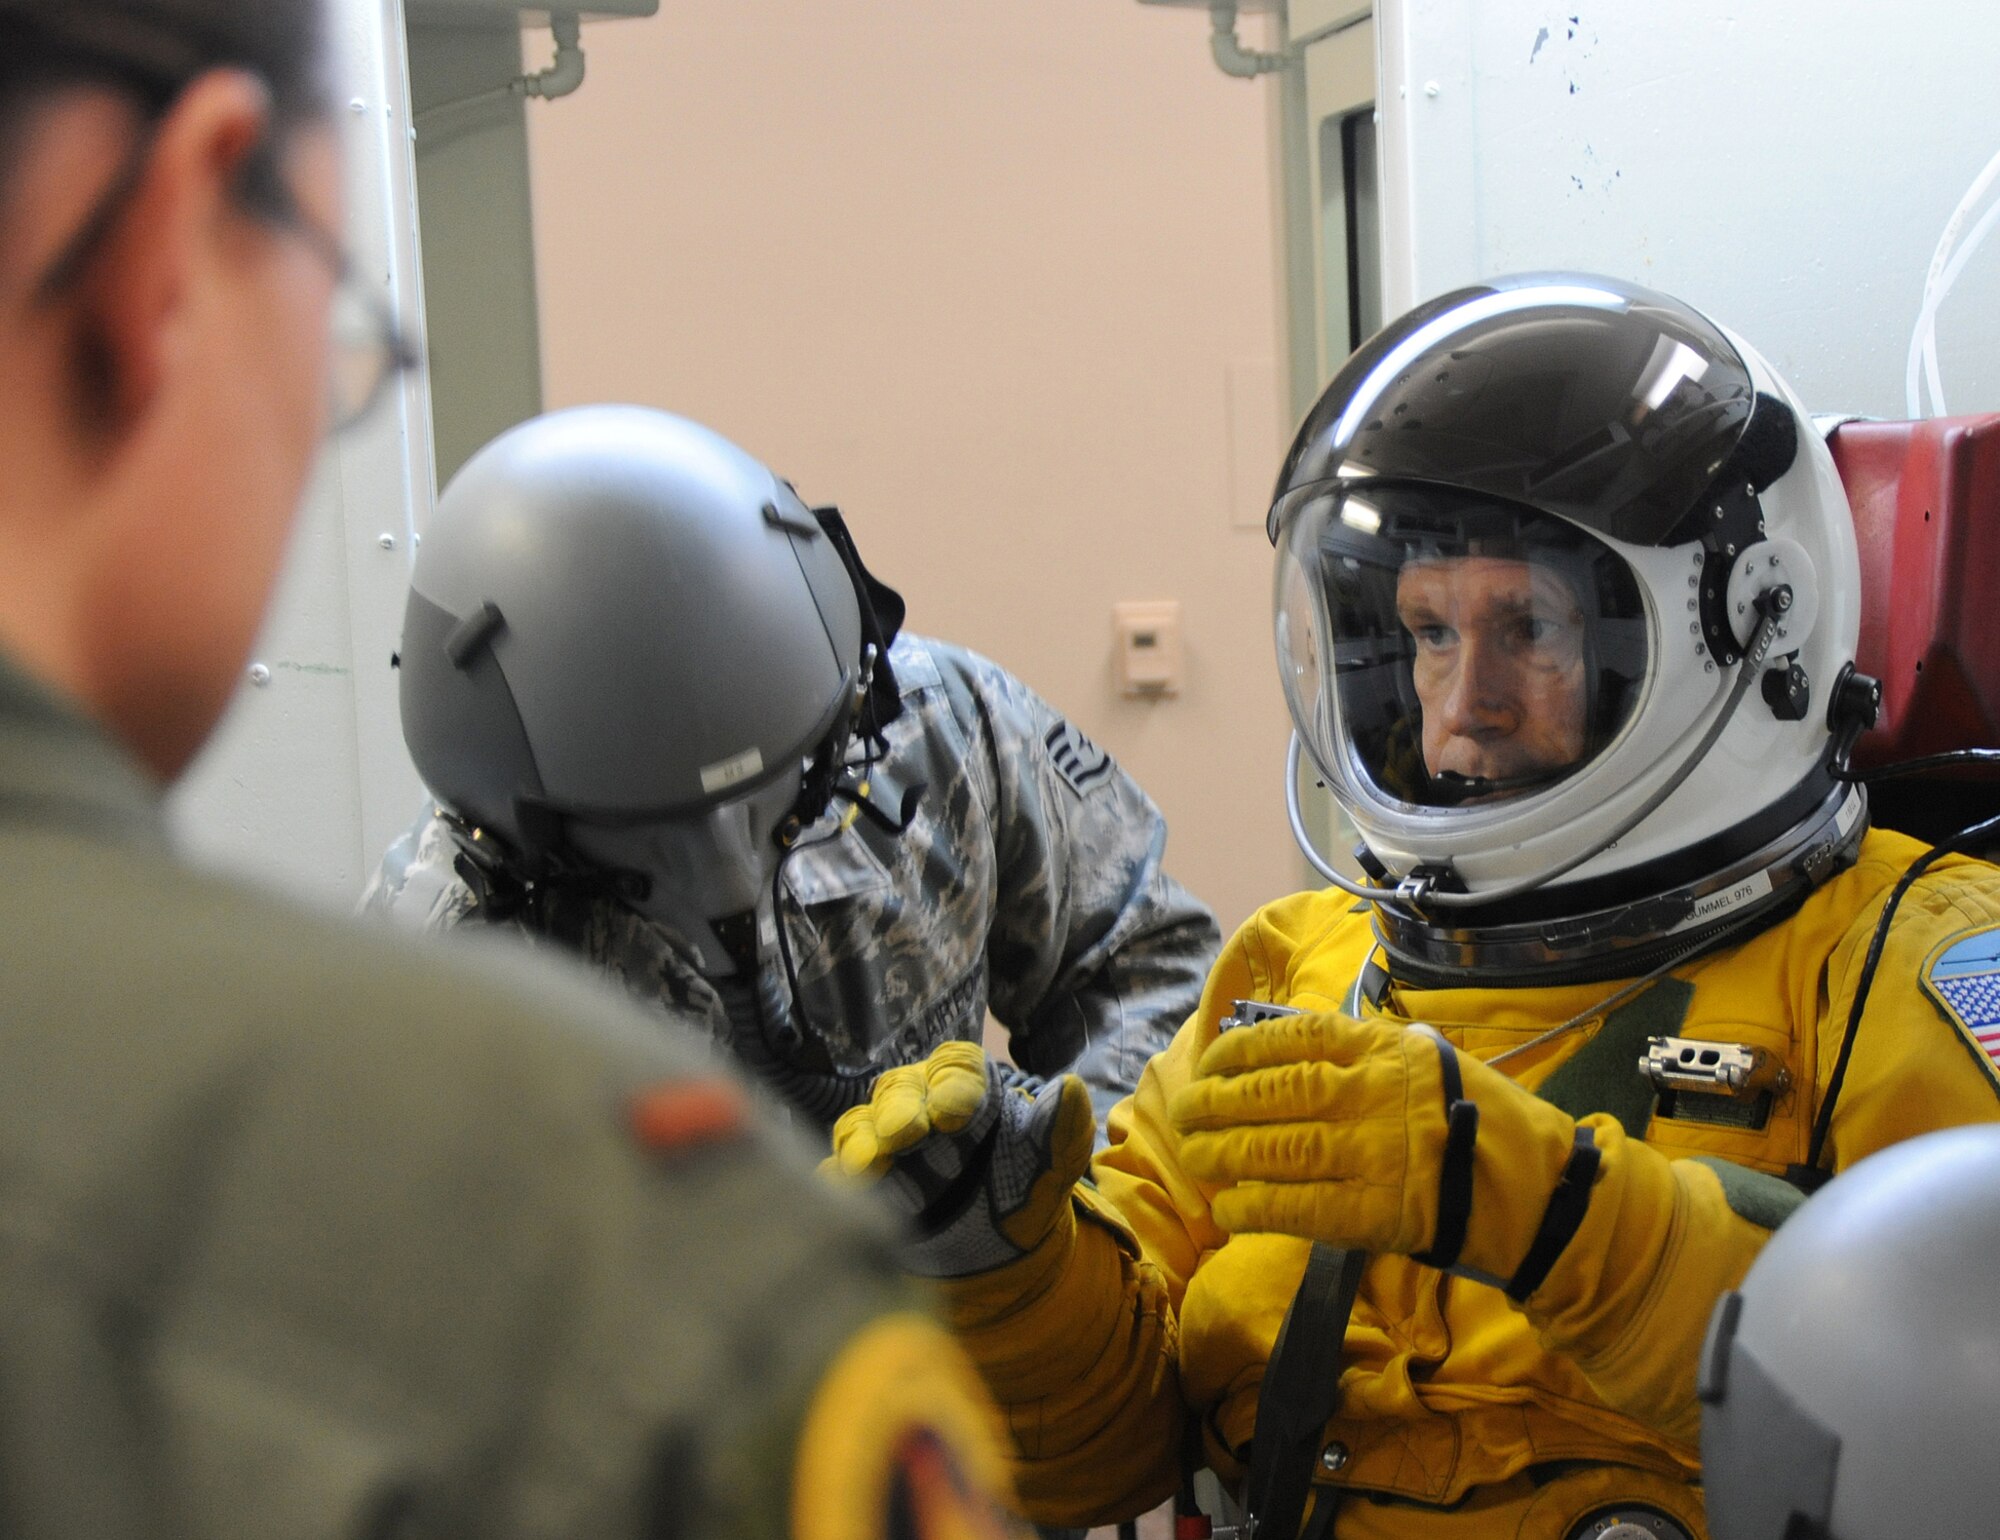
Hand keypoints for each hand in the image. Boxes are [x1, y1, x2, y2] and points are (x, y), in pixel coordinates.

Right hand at [826, 1042, 1095, 1277]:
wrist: (998, 1253)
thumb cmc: (1025, 1193)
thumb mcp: (1054, 1165)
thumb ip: (1062, 1127)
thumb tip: (1069, 1086)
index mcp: (968, 1090)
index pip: (955, 1068)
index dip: (952, 1085)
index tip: (955, 1112)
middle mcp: (921, 1106)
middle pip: (900, 1090)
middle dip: (899, 1109)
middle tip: (904, 1133)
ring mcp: (887, 1143)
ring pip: (863, 1124)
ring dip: (863, 1140)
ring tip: (868, 1165)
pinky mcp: (866, 1181)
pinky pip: (840, 1170)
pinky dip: (835, 1176)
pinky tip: (837, 1187)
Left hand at [1169, 1012, 1584, 1290]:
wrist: (1539, 1191)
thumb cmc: (1481, 1119)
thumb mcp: (1426, 1059)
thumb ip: (1363, 1053)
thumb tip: (1285, 1051)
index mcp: (1384, 1051)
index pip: (1295, 1037)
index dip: (1243, 1047)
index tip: (1210, 1057)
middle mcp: (1373, 1094)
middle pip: (1275, 1092)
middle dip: (1218, 1102)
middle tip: (1185, 1111)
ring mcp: (1374, 1152)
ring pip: (1277, 1147)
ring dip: (1224, 1152)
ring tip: (1194, 1156)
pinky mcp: (1377, 1211)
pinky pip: (1298, 1207)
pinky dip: (1255, 1207)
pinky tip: (1229, 1208)